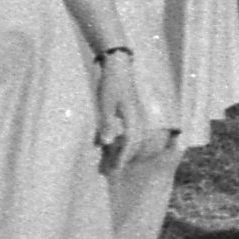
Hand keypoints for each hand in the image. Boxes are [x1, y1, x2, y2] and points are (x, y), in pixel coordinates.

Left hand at [89, 46, 141, 162]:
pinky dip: (116, 140)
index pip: (130, 145)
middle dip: (120, 159)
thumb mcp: (105, 105)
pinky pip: (125, 132)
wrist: (117, 66)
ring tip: (106, 162)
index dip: (122, 159)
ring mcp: (134, 116)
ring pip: (129, 140)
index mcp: (133, 120)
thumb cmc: (111, 84)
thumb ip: (106, 125)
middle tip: (108, 172)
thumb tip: (105, 144)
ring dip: (118, 151)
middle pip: (132, 146)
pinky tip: (101, 144)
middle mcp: (137, 120)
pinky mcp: (128, 113)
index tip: (114, 171)